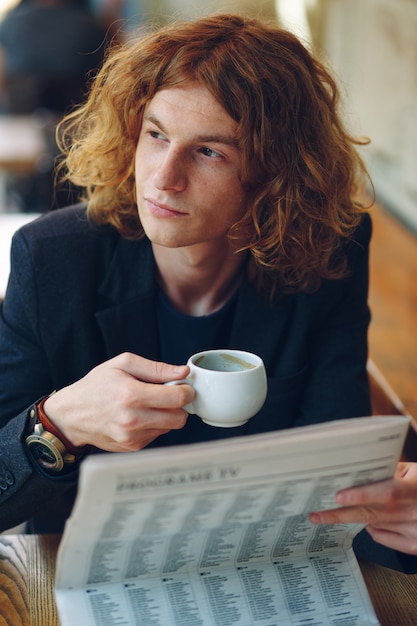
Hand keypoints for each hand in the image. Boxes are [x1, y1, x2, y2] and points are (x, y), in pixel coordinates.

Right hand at [43, 352, 194, 451]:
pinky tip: (139, 416)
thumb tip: (183, 371)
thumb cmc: (96, 386)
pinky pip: (157, 435)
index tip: (183, 386)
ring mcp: (132, 436)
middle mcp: (132, 419)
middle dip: (179, 406)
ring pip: (170, 427)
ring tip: (147, 404)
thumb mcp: (123, 364)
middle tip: (169, 396)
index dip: (186, 391)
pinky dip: (154, 425)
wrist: (71, 414)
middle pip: (179, 418)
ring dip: (166, 415)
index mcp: (131, 395)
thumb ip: (156, 368)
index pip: (177, 399)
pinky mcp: (132, 447)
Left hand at [309, 462, 416, 554]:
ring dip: (356, 517)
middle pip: (369, 515)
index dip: (360, 495)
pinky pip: (383, 538)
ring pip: (373, 526)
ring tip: (339, 509)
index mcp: (411, 491)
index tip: (338, 496)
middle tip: (316, 515)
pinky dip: (374, 528)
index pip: (384, 493)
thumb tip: (361, 471)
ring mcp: (413, 533)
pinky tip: (373, 519)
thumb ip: (390, 471)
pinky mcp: (413, 547)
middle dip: (339, 515)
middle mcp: (412, 514)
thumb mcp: (414, 471)